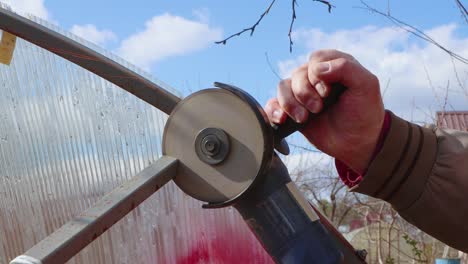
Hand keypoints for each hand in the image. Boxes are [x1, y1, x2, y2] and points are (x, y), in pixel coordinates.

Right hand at [265, 49, 384, 173]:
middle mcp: (316, 77)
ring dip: (290, 103)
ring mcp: (302, 94)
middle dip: (304, 93)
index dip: (317, 76)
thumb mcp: (366, 86)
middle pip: (297, 74)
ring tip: (303, 119)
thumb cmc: (364, 114)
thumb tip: (316, 69)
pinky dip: (273, 110)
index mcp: (333, 66)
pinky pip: (273, 104)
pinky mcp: (292, 110)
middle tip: (318, 109)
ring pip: (282, 87)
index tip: (328, 94)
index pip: (315, 60)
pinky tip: (282, 119)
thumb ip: (346, 69)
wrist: (356, 144)